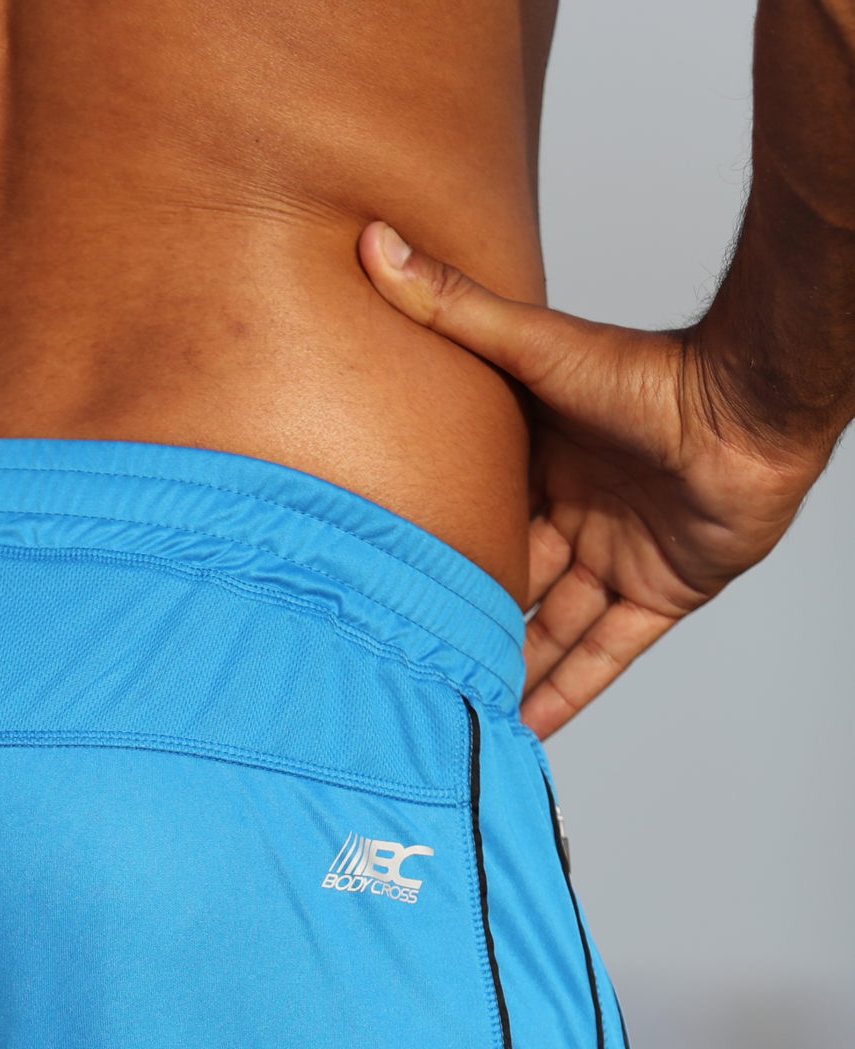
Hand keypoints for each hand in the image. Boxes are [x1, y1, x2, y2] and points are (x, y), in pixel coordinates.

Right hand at [357, 221, 827, 735]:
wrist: (750, 412)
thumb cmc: (650, 374)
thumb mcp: (532, 348)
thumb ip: (452, 307)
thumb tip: (374, 241)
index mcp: (543, 462)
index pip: (479, 517)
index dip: (435, 552)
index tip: (378, 589)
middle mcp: (578, 511)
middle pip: (511, 581)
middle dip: (465, 621)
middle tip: (402, 665)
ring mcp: (620, 555)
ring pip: (552, 628)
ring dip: (508, 670)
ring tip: (449, 713)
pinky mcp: (661, 593)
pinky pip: (607, 656)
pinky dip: (569, 694)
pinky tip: (525, 731)